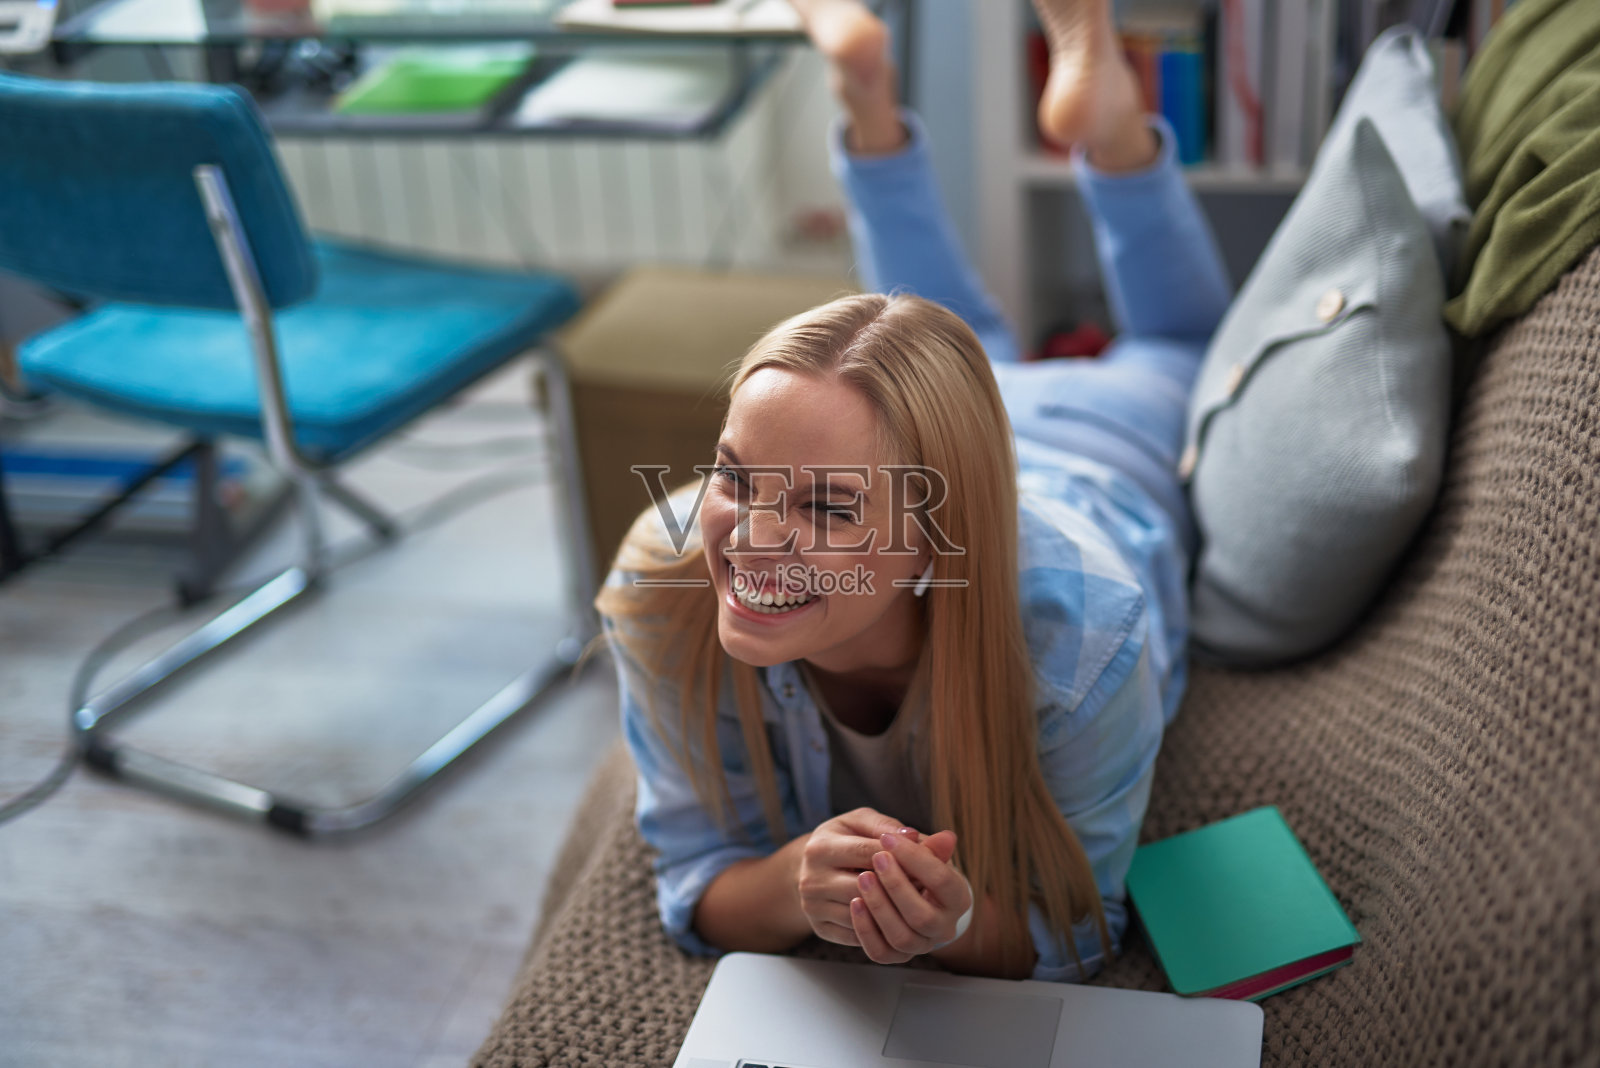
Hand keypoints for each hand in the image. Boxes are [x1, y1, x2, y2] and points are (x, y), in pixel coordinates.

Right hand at [797, 807, 937, 946]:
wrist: (815, 867)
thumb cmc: (845, 839)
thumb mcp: (862, 823)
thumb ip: (890, 827)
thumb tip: (919, 836)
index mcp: (819, 847)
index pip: (869, 853)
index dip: (902, 856)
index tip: (928, 860)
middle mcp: (810, 879)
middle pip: (866, 886)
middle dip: (899, 884)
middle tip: (927, 884)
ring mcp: (813, 907)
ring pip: (863, 913)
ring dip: (893, 908)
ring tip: (916, 899)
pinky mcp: (820, 928)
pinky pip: (857, 933)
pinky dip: (880, 926)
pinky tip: (897, 915)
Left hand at [850, 829, 970, 963]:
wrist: (911, 894)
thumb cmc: (917, 866)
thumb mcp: (923, 851)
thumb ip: (929, 846)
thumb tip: (946, 837)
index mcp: (958, 898)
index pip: (941, 880)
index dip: (914, 857)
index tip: (888, 838)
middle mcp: (944, 927)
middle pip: (923, 917)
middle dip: (897, 886)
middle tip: (877, 858)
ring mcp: (921, 945)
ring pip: (902, 938)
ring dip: (880, 908)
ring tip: (863, 878)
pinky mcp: (897, 956)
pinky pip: (881, 952)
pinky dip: (866, 930)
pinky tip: (855, 903)